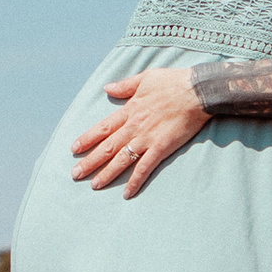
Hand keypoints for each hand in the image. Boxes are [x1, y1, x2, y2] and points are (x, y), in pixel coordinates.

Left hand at [71, 66, 208, 196]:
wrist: (197, 91)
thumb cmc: (173, 82)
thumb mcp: (145, 78)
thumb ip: (125, 86)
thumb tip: (107, 88)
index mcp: (129, 110)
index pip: (103, 128)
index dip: (87, 139)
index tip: (74, 149)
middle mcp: (134, 126)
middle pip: (107, 147)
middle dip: (90, 162)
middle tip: (76, 174)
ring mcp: (147, 138)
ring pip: (121, 159)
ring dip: (107, 174)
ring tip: (94, 185)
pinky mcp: (161, 147)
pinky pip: (145, 167)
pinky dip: (135, 181)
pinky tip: (127, 193)